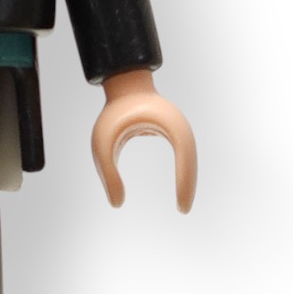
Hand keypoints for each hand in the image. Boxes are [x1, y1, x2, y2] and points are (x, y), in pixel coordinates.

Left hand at [90, 70, 196, 212]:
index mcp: (167, 124)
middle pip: (190, 161)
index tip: (181, 207)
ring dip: (187, 179)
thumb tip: (117, 204)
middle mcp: (178, 126)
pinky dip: (183, 172)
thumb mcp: (102, 143)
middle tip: (183, 210)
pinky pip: (183, 155)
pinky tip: (180, 188)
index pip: (184, 159)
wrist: (125, 83)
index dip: (185, 184)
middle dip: (188, 186)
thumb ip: (107, 173)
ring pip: (188, 158)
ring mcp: (178, 127)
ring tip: (182, 205)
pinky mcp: (173, 130)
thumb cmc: (112, 112)